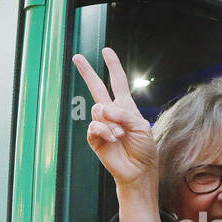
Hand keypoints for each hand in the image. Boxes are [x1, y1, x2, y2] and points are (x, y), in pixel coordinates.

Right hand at [72, 47, 157, 191]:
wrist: (138, 170)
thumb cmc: (144, 148)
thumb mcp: (141, 126)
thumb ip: (123, 114)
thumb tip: (102, 110)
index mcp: (125, 106)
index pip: (118, 82)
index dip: (113, 66)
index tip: (107, 51)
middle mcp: (111, 113)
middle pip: (96, 87)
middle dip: (87, 72)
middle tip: (77, 57)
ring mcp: (102, 124)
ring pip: (98, 110)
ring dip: (112, 122)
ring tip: (121, 135)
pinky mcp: (95, 138)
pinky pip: (94, 127)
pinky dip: (104, 131)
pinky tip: (113, 139)